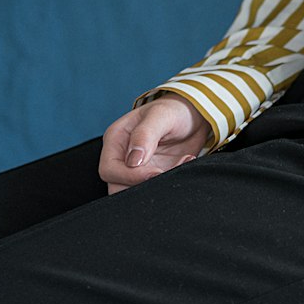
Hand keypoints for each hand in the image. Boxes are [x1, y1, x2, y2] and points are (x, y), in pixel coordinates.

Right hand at [99, 95, 213, 193]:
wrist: (194, 116)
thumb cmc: (174, 110)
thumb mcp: (161, 115)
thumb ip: (145, 135)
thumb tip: (133, 161)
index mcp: (116, 140)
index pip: (109, 170)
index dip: (130, 177)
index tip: (156, 172)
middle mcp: (122, 157)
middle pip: (117, 188)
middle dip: (143, 186)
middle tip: (170, 172)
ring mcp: (138, 171)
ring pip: (135, 194)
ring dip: (158, 187)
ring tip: (180, 165)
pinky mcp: (153, 178)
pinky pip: (155, 191)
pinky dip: (170, 185)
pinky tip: (185, 164)